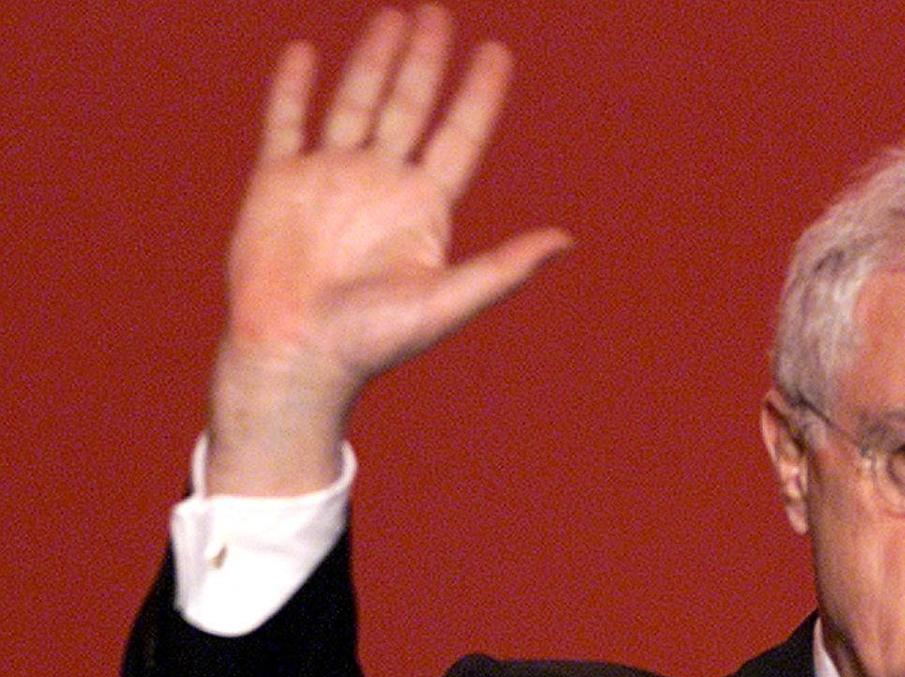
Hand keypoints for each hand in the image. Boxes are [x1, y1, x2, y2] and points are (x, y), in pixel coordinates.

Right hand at [208, 4, 570, 493]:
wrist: (295, 355)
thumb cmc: (373, 340)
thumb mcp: (448, 301)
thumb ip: (505, 268)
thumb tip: (567, 241)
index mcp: (424, 207)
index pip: (460, 135)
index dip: (480, 94)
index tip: (497, 52)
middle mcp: (381, 184)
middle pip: (411, 106)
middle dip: (425, 60)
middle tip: (439, 13)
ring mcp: (329, 178)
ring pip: (356, 102)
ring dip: (374, 60)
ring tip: (394, 16)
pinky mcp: (277, 182)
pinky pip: (286, 122)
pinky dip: (293, 88)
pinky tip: (305, 52)